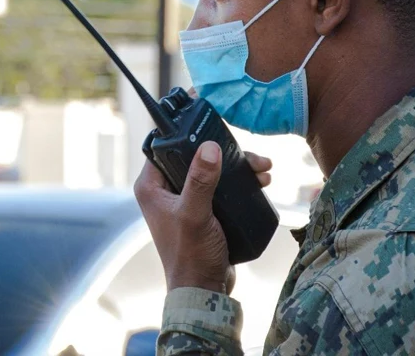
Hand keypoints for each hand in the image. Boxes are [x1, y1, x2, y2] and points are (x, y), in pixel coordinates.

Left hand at [134, 141, 271, 292]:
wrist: (204, 290)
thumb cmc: (191, 255)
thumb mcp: (195, 214)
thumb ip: (200, 181)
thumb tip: (209, 147)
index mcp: (151, 187)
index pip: (164, 147)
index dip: (186, 134)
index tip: (211, 124)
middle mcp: (165, 190)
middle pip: (194, 157)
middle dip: (224, 153)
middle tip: (251, 156)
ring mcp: (184, 200)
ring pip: (211, 171)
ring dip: (237, 168)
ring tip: (263, 169)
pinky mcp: (202, 211)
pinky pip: (221, 187)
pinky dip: (239, 183)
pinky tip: (260, 182)